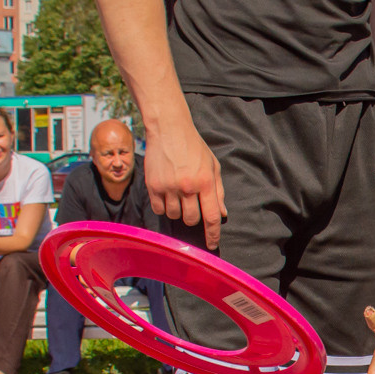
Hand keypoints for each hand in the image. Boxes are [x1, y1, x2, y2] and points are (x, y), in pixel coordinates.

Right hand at [145, 118, 226, 248]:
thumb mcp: (212, 165)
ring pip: (174, 216)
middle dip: (193, 217)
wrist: (168, 129)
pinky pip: (159, 209)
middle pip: (191, 219)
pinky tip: (166, 194)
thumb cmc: (194, 147)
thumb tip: (222, 213)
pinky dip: (163, 207)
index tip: (212, 244)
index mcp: (205, 181)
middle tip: (191, 204)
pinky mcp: (153, 185)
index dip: (213, 234)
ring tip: (178, 195)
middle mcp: (187, 186)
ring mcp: (168, 186)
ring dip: (178, 211)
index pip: (211, 216)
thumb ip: (218, 190)